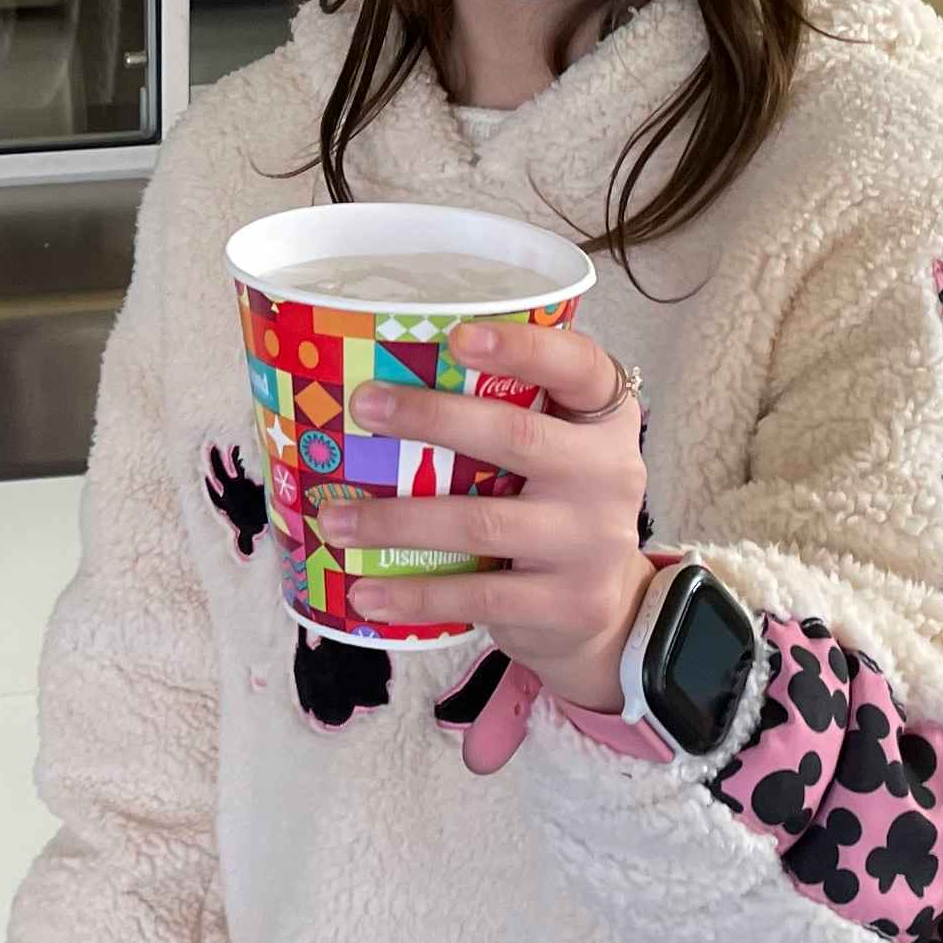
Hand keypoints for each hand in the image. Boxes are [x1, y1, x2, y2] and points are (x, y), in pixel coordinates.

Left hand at [312, 318, 652, 710]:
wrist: (603, 607)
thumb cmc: (552, 505)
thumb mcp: (554, 451)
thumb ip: (505, 415)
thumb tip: (384, 384)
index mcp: (603, 420)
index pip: (577, 366)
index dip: (523, 347)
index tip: (458, 335)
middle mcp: (609, 473)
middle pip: (517, 436)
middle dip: (432, 417)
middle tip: (362, 405)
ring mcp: (592, 542)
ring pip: (481, 522)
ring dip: (398, 520)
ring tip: (334, 519)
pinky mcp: (568, 602)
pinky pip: (479, 595)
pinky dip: (416, 594)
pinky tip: (365, 592)